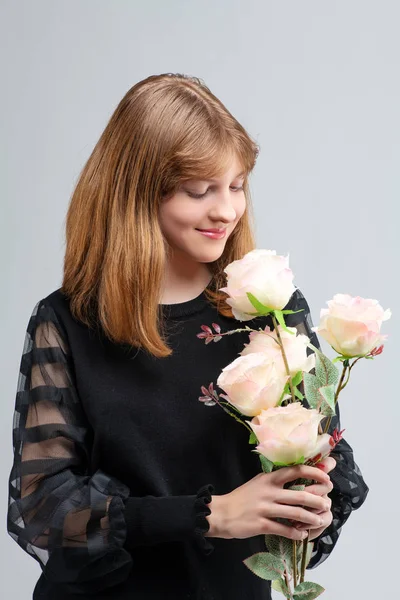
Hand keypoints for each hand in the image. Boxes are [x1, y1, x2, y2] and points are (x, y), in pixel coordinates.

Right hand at [205, 464, 331, 541]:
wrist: (221, 512)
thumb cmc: (242, 497)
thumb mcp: (259, 482)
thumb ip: (275, 480)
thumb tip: (297, 476)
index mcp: (269, 478)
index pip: (295, 470)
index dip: (313, 473)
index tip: (326, 479)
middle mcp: (268, 491)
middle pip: (299, 494)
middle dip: (317, 500)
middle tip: (327, 504)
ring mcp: (264, 508)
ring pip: (295, 513)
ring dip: (311, 518)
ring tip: (319, 521)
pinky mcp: (261, 524)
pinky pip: (284, 529)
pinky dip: (296, 533)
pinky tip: (302, 535)